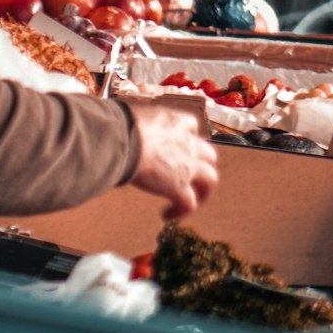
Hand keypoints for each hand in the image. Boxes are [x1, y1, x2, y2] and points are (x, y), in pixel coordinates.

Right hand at [127, 100, 218, 219]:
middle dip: (203, 167)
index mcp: (178, 122)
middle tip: (191, 178)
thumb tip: (123, 130)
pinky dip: (181, 211)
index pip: (192, 127)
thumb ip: (139, 125)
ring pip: (210, 180)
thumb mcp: (136, 117)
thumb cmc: (122, 125)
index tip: (178, 148)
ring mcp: (188, 165)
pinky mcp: (179, 187)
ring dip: (203, 192)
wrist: (124, 141)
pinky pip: (189, 204)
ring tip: (191, 201)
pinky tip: (165, 215)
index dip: (188, 138)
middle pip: (209, 155)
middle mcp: (188, 142)